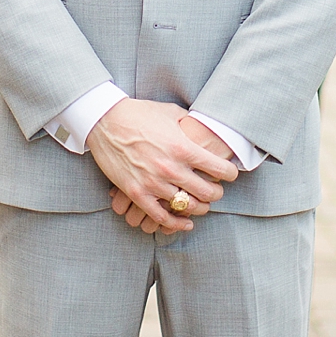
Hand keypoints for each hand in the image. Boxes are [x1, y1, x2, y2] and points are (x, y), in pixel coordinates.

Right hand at [88, 99, 235, 233]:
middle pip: (208, 192)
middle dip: (216, 193)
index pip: (220, 169)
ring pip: (187, 206)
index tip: (230, 174)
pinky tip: (185, 223)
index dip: (230, 173)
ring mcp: (154, 183)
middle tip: (217, 191)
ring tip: (201, 204)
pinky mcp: (137, 193)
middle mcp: (172, 168)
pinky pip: (161, 216)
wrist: (106, 121)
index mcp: (183, 147)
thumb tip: (203, 128)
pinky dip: (176, 223)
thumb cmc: (139, 113)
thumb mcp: (170, 113)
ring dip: (199, 208)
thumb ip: (189, 124)